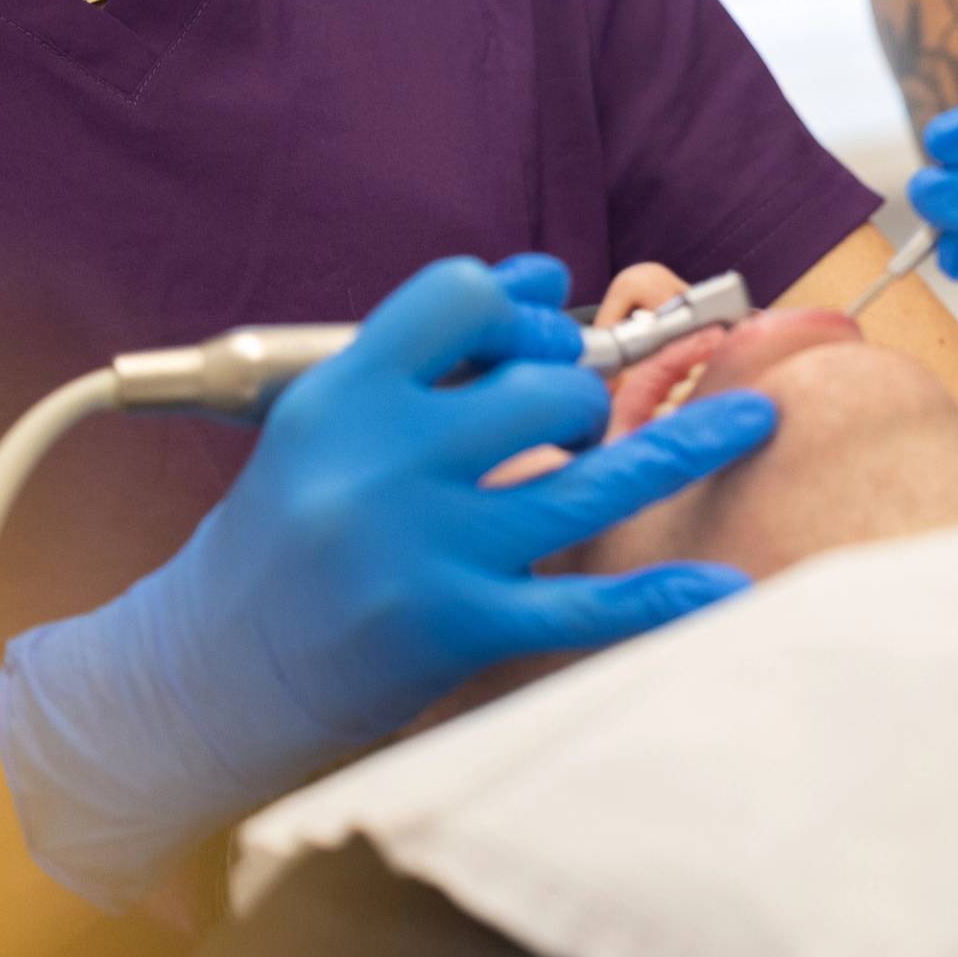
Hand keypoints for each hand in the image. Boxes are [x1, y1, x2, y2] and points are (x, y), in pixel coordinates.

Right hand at [0, 255, 780, 905]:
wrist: (202, 679)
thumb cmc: (275, 545)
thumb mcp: (323, 429)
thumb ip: (420, 357)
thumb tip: (537, 277)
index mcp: (340, 398)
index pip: (458, 297)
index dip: (518, 303)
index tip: (543, 322)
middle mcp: (381, 463)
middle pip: (539, 386)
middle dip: (580, 390)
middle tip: (578, 414)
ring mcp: (423, 550)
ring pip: (584, 474)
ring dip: (681, 444)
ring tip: (755, 419)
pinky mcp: (457, 631)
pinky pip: (585, 610)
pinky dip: (664, 597)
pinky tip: (726, 584)